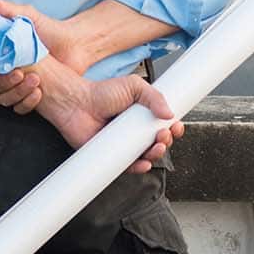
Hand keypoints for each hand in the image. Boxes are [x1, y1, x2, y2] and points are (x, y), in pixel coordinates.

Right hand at [0, 0, 86, 113]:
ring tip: (35, 80)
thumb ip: (8, 10)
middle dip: (3, 82)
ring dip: (17, 92)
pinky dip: (27, 103)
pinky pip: (20, 108)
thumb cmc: (51, 30)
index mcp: (0, 55)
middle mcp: (5, 72)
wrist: (75, 46)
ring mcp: (18, 86)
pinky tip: (39, 93)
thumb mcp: (29, 18)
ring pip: (4, 99)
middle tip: (20, 72)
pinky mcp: (31, 98)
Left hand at [22, 57, 184, 174]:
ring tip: (155, 146)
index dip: (173, 128)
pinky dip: (139, 167)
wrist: (77, 104)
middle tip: (163, 134)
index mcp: (142, 114)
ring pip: (147, 155)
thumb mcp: (133, 86)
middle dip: (166, 141)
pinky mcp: (113, 155)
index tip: (177, 126)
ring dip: (156, 154)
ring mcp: (125, 143)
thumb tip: (170, 113)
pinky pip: (129, 166)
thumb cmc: (100, 92)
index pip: (163, 124)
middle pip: (159, 141)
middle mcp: (135, 129)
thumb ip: (154, 96)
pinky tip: (144, 163)